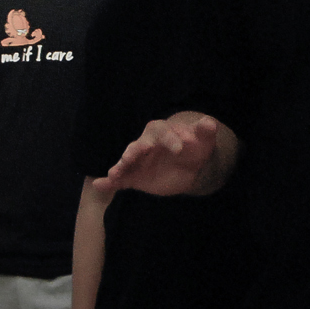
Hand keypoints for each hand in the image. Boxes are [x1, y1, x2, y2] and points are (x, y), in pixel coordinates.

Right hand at [92, 116, 218, 195]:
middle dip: (135, 151)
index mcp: (162, 131)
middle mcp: (146, 143)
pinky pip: (121, 179)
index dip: (170, 138)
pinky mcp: (135, 177)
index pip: (163, 131)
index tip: (181, 148)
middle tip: (132, 156)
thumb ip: (205, 132)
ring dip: (120, 166)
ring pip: (126, 161)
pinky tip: (99, 185)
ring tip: (114, 173)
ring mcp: (139, 161)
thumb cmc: (194, 148)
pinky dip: (109, 182)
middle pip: (138, 145)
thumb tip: (210, 123)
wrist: (189, 166)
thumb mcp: (203, 141)